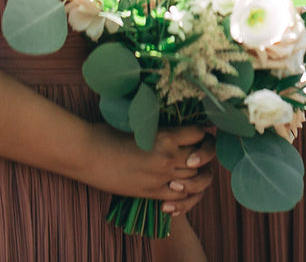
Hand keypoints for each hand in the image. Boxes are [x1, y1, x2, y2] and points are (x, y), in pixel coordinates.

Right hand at [79, 124, 215, 216]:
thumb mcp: (142, 125)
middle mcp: (168, 156)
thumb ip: (163, 129)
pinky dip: (184, 192)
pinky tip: (179, 186)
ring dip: (197, 174)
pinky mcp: (151, 192)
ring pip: (196, 177)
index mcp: (166, 135)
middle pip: (203, 156)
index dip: (201, 134)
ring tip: (191, 170)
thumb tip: (180, 127)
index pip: (200, 134)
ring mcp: (161, 176)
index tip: (197, 135)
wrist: (85, 154)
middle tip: (198, 153)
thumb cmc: (109, 133)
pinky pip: (181, 195)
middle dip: (204, 154)